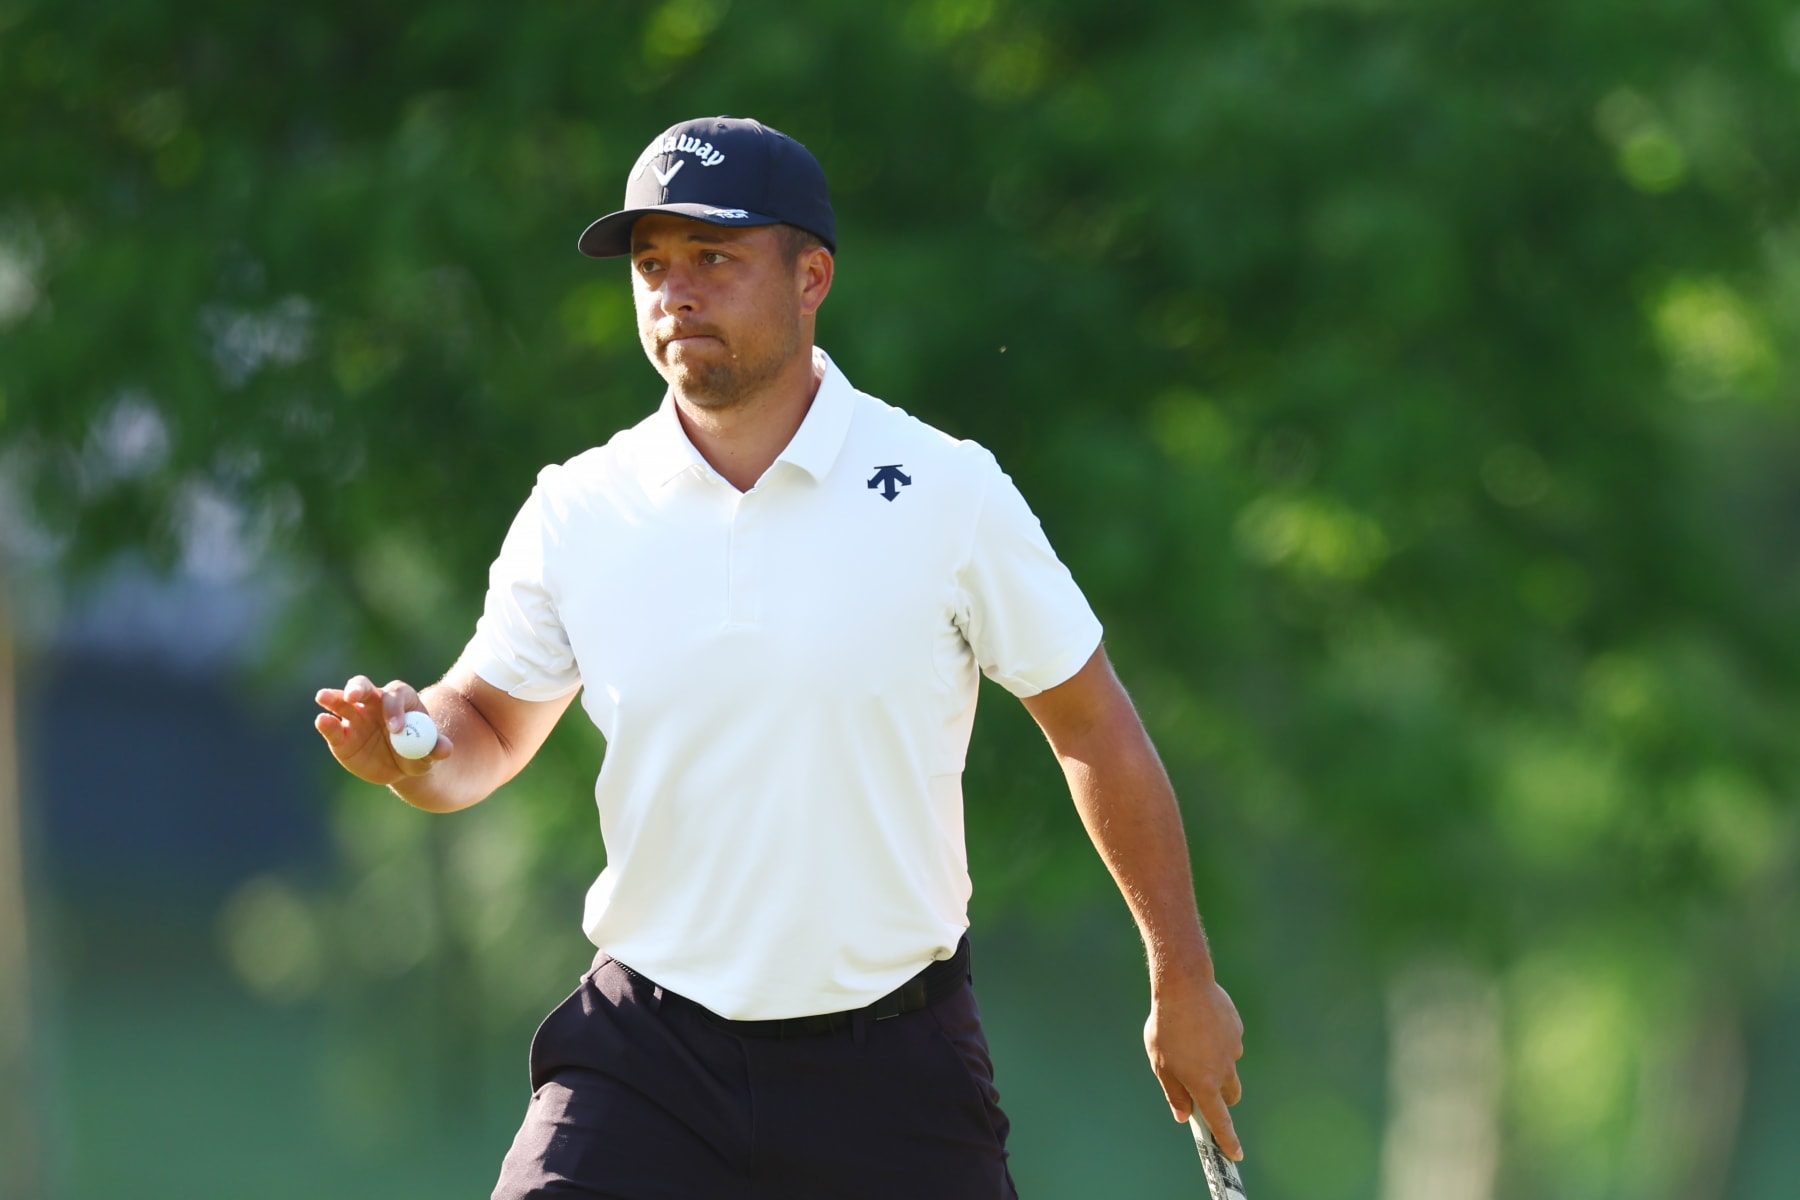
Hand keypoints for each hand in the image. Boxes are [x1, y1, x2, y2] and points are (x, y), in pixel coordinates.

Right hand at [314, 674, 451, 785]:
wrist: (400, 767)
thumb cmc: (418, 751)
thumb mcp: (430, 752)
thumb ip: (437, 748)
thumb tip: (445, 750)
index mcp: (400, 700)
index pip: (396, 696)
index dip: (395, 709)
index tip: (397, 729)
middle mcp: (374, 702)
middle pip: (364, 686)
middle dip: (358, 688)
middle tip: (354, 695)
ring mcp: (354, 717)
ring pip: (342, 701)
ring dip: (333, 697)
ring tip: (323, 697)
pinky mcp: (340, 735)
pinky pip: (332, 726)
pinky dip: (326, 723)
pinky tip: (322, 720)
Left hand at [1144, 976, 1245, 1159]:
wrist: (1184, 985)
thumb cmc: (1166, 1026)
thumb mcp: (1160, 1063)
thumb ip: (1173, 1092)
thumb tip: (1182, 1114)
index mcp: (1203, 1082)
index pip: (1219, 1121)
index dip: (1228, 1140)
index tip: (1235, 1155)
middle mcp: (1223, 1070)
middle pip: (1231, 1095)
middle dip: (1221, 1097)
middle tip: (1201, 1083)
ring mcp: (1233, 1048)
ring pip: (1230, 1067)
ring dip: (1218, 1064)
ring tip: (1193, 1041)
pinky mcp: (1237, 1029)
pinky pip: (1230, 1042)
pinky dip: (1219, 1040)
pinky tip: (1202, 1023)